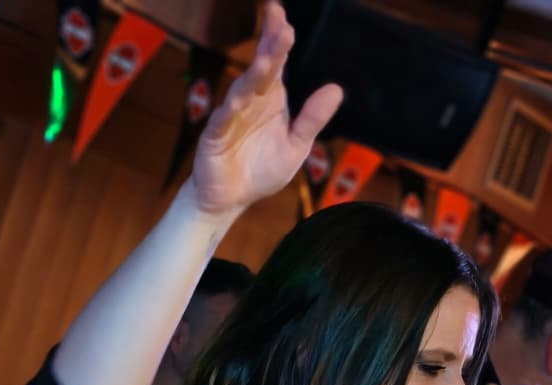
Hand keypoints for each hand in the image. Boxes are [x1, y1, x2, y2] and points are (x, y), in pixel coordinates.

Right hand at [187, 3, 342, 219]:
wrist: (230, 199)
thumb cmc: (261, 170)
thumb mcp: (295, 146)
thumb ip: (312, 119)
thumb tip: (336, 89)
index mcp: (271, 99)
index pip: (277, 63)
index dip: (279, 40)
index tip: (283, 17)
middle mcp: (251, 100)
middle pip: (261, 69)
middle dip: (270, 46)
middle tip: (278, 20)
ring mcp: (231, 115)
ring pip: (243, 90)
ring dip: (254, 75)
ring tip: (268, 60)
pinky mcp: (215, 136)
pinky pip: (223, 120)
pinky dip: (230, 110)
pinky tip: (238, 100)